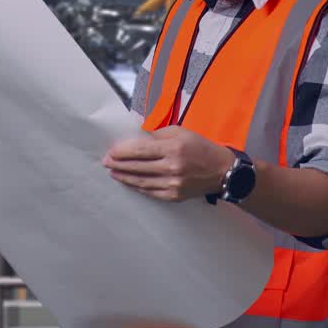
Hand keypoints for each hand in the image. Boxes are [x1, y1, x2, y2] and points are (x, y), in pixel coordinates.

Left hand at [102, 126, 235, 201]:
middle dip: (118, 164)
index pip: (140, 150)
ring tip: (112, 173)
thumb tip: (139, 138)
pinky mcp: (174, 196)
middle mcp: (172, 167)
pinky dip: (137, 187)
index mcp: (173, 148)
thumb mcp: (182, 132)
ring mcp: (172, 184)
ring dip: (124, 177)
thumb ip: (159, 134)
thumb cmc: (200, 147)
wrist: (222, 171)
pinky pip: (150, 191)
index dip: (122, 151)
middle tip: (106, 162)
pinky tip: (129, 182)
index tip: (111, 151)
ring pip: (141, 181)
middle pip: (137, 167)